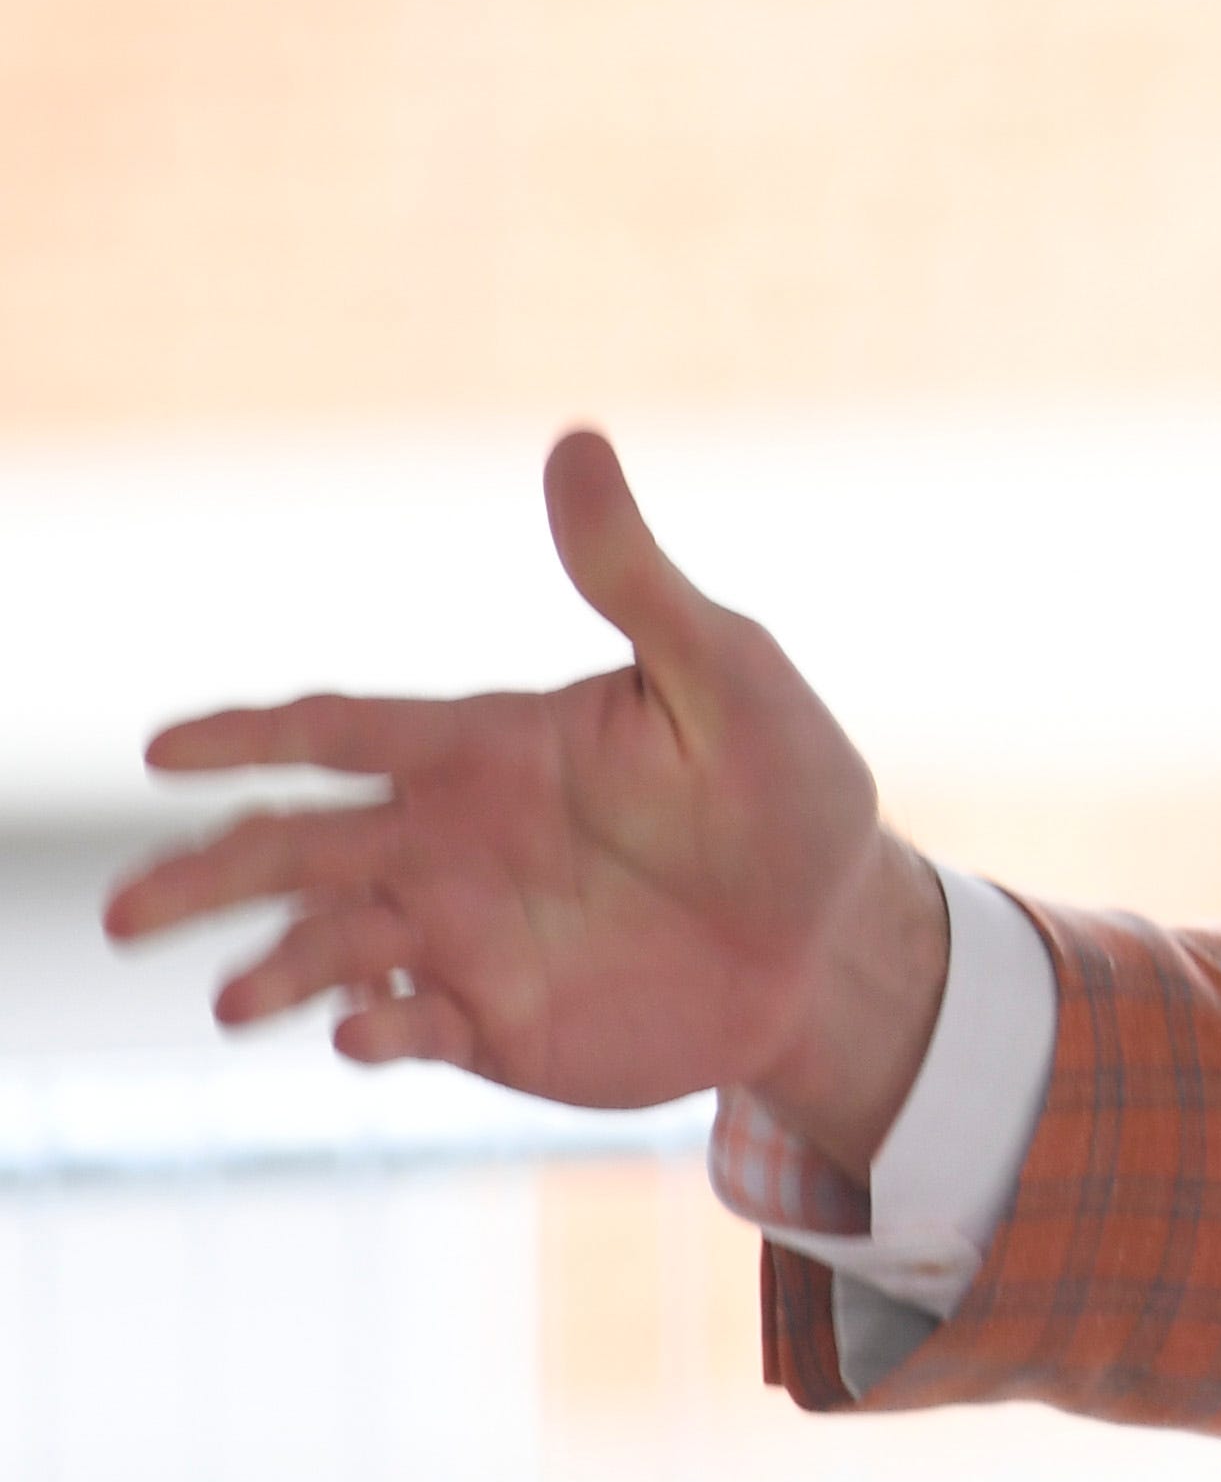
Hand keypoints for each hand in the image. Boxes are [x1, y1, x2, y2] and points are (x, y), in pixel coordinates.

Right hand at [101, 427, 946, 1161]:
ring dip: (272, 969)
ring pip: (328, 946)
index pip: (340, 728)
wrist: (832, 933)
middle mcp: (446, 841)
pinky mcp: (496, 1023)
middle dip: (206, 875)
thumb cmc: (782, 788)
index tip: (163, 750)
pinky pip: (409, 1030)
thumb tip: (577, 442)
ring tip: (230, 1003)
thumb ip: (633, 579)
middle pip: (296, 848)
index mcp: (483, 748)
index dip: (249, 737)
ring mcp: (462, 935)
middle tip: (126, 914)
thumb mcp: (726, 673)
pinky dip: (374, 1033)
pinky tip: (359, 1040)